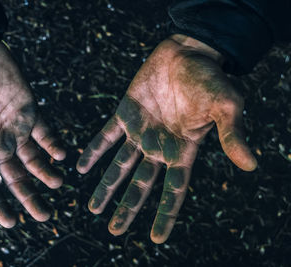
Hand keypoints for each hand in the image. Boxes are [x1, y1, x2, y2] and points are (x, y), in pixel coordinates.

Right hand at [0, 42, 65, 226]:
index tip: (13, 223)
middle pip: (17, 180)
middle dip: (31, 198)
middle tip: (46, 215)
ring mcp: (17, 131)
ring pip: (35, 161)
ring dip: (47, 174)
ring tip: (58, 183)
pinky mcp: (32, 115)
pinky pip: (46, 135)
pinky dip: (54, 146)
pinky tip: (61, 155)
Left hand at [77, 34, 256, 242]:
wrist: (186, 52)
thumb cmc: (210, 78)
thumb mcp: (225, 106)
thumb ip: (232, 135)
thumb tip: (251, 164)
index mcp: (182, 150)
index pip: (173, 190)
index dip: (165, 214)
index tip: (155, 238)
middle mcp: (158, 146)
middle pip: (141, 185)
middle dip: (127, 207)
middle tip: (113, 230)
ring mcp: (140, 132)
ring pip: (119, 166)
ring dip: (106, 186)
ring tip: (92, 207)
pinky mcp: (125, 114)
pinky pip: (106, 136)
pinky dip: (94, 151)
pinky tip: (81, 167)